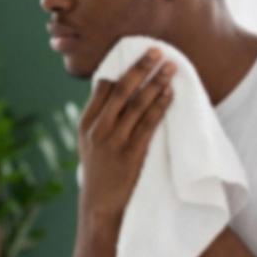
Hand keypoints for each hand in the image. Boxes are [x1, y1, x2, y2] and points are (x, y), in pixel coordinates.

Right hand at [78, 47, 174, 225]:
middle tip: (156, 50)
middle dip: (140, 68)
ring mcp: (114, 142)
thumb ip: (100, 121)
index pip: (103, 88)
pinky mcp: (131, 154)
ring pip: (137, 104)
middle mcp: (98, 130)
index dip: (121, 69)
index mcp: (86, 124)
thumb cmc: (98, 174)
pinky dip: (160, 106)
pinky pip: (148, 124)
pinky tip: (170, 94)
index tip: (137, 54)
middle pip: (121, 90)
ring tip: (171, 67)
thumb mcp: (90, 145)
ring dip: (156, 83)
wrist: (99, 206)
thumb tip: (116, 94)